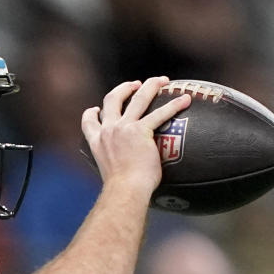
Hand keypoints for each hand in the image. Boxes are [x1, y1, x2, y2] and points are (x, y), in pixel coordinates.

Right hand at [82, 78, 190, 192]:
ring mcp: (124, 128)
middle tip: (136, 86)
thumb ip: (115, 164)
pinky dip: (174, 104)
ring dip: (150, 85)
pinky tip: (185, 99)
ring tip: (162, 81)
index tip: (97, 109)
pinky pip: (160, 113)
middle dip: (124, 88)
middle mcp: (108, 131)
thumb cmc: (120, 191)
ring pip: (138, 98)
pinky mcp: (141, 131)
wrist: (124, 192)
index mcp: (97, 143)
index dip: (93, 113)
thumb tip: (127, 175)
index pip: (88, 122)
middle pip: (112, 99)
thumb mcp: (109, 173)